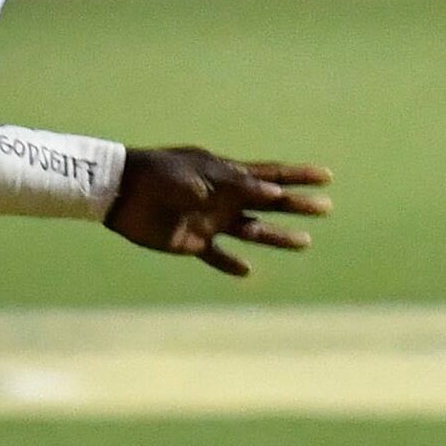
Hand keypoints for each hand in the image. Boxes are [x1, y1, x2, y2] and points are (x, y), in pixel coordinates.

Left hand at [102, 148, 332, 276]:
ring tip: (304, 242)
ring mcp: (209, 220)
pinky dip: (231, 263)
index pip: (271, 174)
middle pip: (269, 202)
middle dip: (298, 205)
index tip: (326, 176)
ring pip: (251, 231)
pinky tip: (247, 271)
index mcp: (226, 175)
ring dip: (277, 236)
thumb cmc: (158, 175)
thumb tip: (276, 192)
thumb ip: (237, 184)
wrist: (119, 191)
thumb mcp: (199, 176)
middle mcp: (223, 198)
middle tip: (326, 208)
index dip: (299, 175)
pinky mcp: (191, 241)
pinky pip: (217, 255)